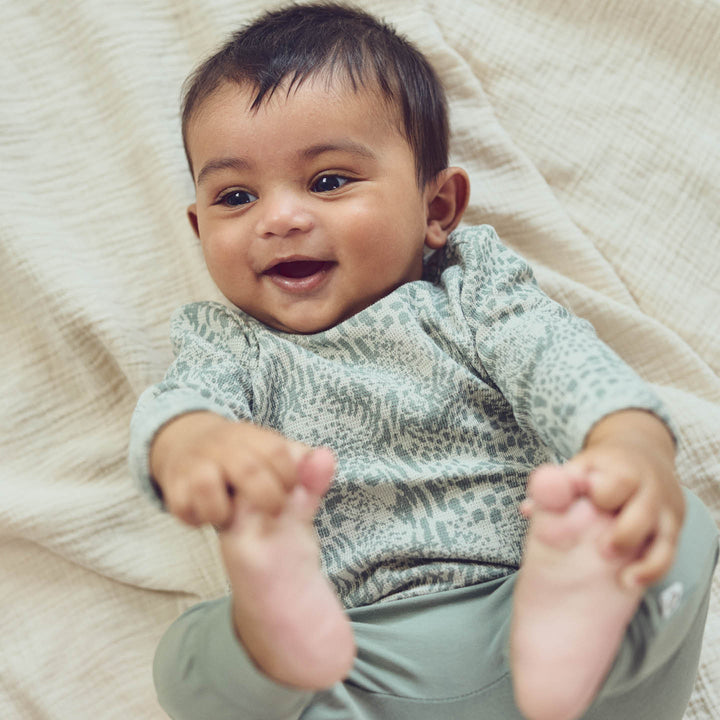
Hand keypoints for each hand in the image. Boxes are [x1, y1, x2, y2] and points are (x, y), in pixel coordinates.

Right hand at [150, 411, 317, 528]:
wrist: (186, 440)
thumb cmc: (242, 457)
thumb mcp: (273, 456)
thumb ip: (305, 468)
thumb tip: (327, 458)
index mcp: (252, 437)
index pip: (278, 453)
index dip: (291, 477)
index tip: (291, 491)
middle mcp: (223, 447)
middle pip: (247, 470)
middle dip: (267, 498)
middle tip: (273, 513)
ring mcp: (196, 465)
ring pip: (207, 486)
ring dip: (224, 510)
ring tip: (232, 517)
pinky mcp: (174, 485)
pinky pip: (183, 506)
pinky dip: (197, 518)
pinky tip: (208, 517)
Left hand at [565, 410, 683, 588]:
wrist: (643, 454)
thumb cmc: (601, 468)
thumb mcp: (580, 467)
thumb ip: (556, 488)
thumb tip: (528, 510)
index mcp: (618, 468)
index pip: (614, 483)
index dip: (598, 497)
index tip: (583, 508)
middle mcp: (645, 486)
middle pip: (641, 509)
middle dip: (623, 530)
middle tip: (602, 548)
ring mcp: (661, 506)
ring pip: (660, 533)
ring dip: (640, 557)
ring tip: (620, 576)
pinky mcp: (673, 525)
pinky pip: (668, 551)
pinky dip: (651, 569)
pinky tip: (629, 581)